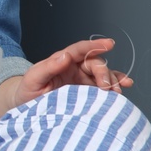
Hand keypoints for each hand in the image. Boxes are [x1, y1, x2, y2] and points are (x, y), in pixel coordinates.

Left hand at [10, 36, 133, 108]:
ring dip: (113, 80)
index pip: (79, 50)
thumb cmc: (28, 91)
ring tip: (117, 90)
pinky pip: (104, 85)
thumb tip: (66, 56)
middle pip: (95, 64)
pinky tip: (125, 85)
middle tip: (106, 87)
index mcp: (61, 61)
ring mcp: (82, 79)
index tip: (108, 44)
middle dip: (104, 73)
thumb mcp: (33, 79)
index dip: (94, 46)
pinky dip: (116, 84)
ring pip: (102, 74)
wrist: (26, 107)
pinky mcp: (87, 92)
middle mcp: (74, 68)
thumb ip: (48, 67)